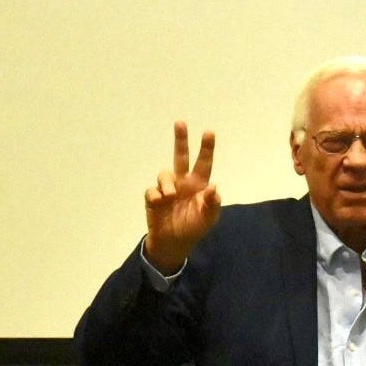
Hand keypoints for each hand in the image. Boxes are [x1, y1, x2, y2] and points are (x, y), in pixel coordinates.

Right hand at [144, 120, 220, 273]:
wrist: (175, 243)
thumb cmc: (194, 227)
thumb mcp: (209, 218)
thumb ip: (212, 203)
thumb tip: (214, 187)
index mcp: (198, 185)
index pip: (203, 163)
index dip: (206, 149)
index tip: (209, 132)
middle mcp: (182, 182)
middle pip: (180, 157)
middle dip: (180, 140)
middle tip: (180, 122)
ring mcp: (166, 189)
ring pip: (164, 174)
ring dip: (167, 183)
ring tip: (170, 195)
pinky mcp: (153, 198)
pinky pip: (151, 190)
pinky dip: (155, 195)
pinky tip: (159, 202)